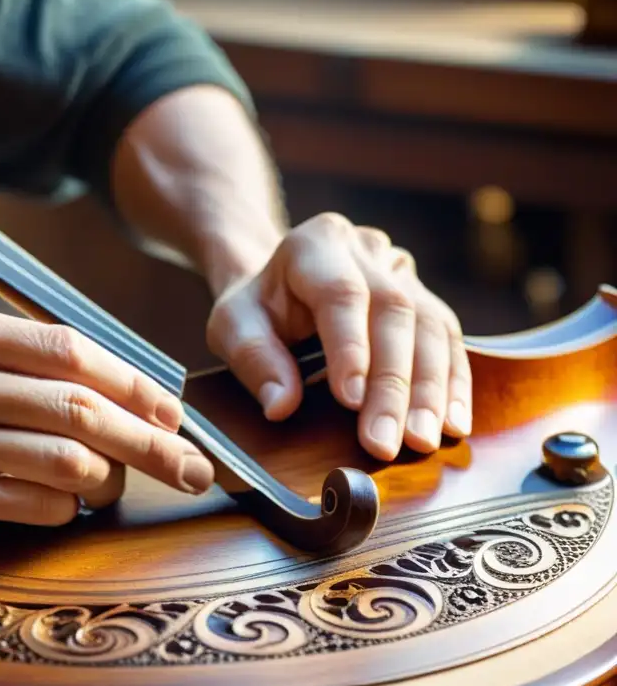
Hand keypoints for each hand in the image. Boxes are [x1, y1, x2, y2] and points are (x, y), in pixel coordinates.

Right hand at [0, 298, 213, 533]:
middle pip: (84, 407)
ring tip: (119, 486)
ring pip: (63, 458)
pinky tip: (67, 507)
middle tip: (192, 464)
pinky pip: (25, 503)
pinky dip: (63, 508)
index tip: (171, 411)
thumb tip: (101, 381)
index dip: (135, 384)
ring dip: (109, 478)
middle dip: (151, 440)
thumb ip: (7, 351)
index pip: (74, 351)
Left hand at [205, 212, 471, 459]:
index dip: (350, 348)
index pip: (342, 293)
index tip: (351, 400)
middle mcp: (366, 250)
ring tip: (422, 440)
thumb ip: (254, 359)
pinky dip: (453, 385)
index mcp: (315, 244)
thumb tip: (281, 406)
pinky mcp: (425, 298)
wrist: (279, 286)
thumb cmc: (256, 309)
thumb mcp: (233, 325)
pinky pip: (450, 339)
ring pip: (431, 326)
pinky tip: (452, 425)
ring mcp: (401, 271)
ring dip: (430, 390)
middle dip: (393, 384)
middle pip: (393, 312)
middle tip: (386, 441)